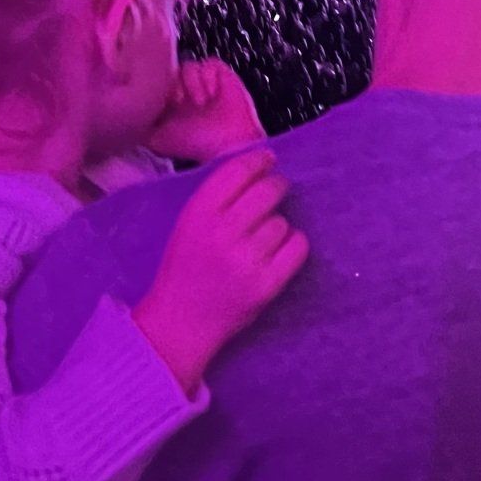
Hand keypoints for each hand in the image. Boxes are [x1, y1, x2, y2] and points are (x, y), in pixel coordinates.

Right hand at [133, 150, 308, 392]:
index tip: (268, 159)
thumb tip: (258, 165)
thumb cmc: (185, 268)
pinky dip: (294, 243)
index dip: (258, 160)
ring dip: (276, 225)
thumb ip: (217, 198)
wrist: (182, 321)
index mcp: (199, 214)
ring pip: (281, 222)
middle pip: (267, 191)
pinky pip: (298, 247)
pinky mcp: (267, 284)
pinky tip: (279, 249)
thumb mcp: (188, 224)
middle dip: (276, 186)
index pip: (238, 172)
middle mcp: (223, 233)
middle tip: (276, 189)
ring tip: (260, 239)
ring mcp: (247, 260)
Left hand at [149, 59, 263, 162]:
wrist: (228, 144)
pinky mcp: (219, 74)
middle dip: (173, 84)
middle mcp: (184, 89)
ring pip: (186, 66)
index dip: (155, 87)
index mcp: (168, 101)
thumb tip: (123, 119)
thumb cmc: (196, 145)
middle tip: (180, 102)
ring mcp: (202, 81)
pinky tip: (212, 96)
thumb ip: (139, 127)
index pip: (154, 81)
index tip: (162, 103)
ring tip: (201, 104)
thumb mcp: (158, 139)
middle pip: (168, 70)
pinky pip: (207, 64)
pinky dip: (208, 79)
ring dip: (192, 85)